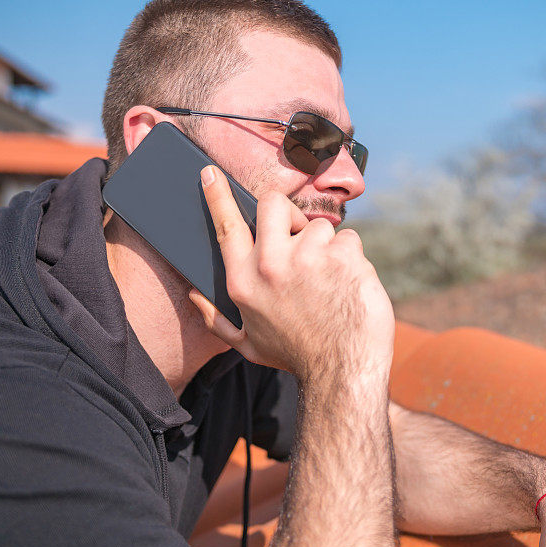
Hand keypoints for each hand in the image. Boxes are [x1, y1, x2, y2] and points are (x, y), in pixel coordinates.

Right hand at [187, 165, 394, 383]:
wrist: (342, 373)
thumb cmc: (295, 356)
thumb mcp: (247, 345)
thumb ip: (216, 319)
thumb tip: (193, 294)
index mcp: (243, 281)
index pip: (226, 225)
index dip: (218, 195)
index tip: (210, 173)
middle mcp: (271, 263)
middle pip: (273, 204)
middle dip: (287, 214)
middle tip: (299, 237)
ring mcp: (308, 256)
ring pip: (319, 227)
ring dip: (326, 249)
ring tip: (330, 282)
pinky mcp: (343, 256)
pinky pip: (348, 240)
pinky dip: (352, 260)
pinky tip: (349, 286)